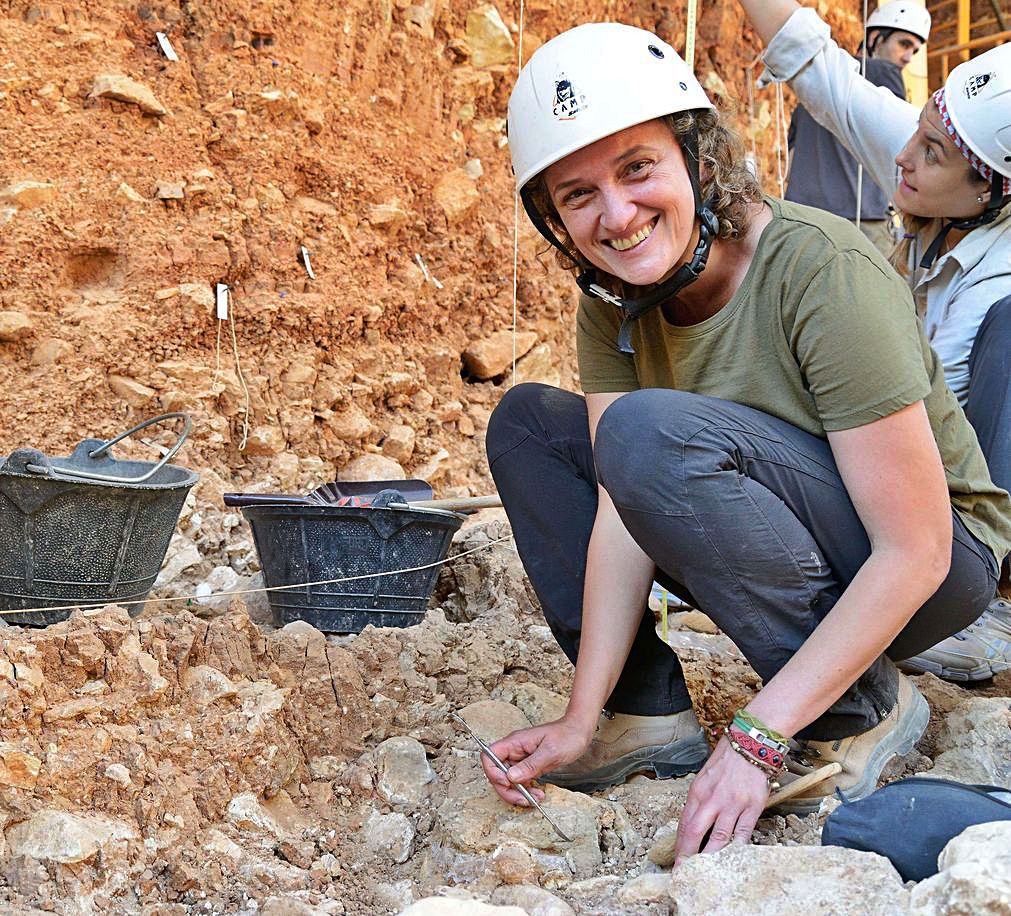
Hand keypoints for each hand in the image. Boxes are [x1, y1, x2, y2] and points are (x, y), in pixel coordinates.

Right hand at [480, 718, 592, 805]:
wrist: (579, 732)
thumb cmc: (566, 735)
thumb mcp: (550, 752)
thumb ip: (530, 765)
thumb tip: (510, 777)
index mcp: (515, 742)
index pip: (489, 756)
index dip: (492, 772)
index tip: (507, 783)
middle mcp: (514, 750)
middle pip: (496, 772)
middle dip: (506, 789)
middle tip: (523, 799)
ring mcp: (521, 759)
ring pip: (508, 780)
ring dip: (517, 793)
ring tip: (535, 799)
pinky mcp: (529, 766)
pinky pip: (520, 781)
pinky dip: (526, 791)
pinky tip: (539, 795)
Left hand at [673, 736, 770, 863]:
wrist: (749, 745)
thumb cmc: (726, 760)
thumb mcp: (704, 777)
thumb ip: (699, 800)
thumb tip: (692, 823)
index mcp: (698, 791)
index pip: (685, 823)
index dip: (680, 844)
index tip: (677, 859)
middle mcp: (713, 799)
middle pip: (696, 832)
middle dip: (688, 855)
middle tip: (684, 871)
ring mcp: (733, 804)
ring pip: (719, 838)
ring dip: (710, 857)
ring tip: (705, 871)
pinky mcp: (752, 807)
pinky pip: (743, 833)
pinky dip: (736, 848)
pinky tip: (731, 859)